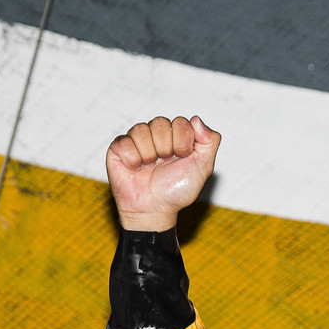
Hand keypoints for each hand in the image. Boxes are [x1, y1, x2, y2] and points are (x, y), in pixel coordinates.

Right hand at [106, 115, 220, 231]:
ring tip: (150, 167)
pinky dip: (133, 160)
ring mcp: (136, 139)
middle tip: (164, 164)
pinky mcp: (118, 148)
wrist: (155, 209)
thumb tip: (197, 119)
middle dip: (166, 148)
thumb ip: (210, 141)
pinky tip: (136, 169)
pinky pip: (124, 142)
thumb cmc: (178, 189)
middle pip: (160, 122)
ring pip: (141, 130)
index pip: (181, 122)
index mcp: (176, 135)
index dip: (183, 142)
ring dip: (149, 155)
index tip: (182, 158)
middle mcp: (156, 134)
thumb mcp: (203, 167)